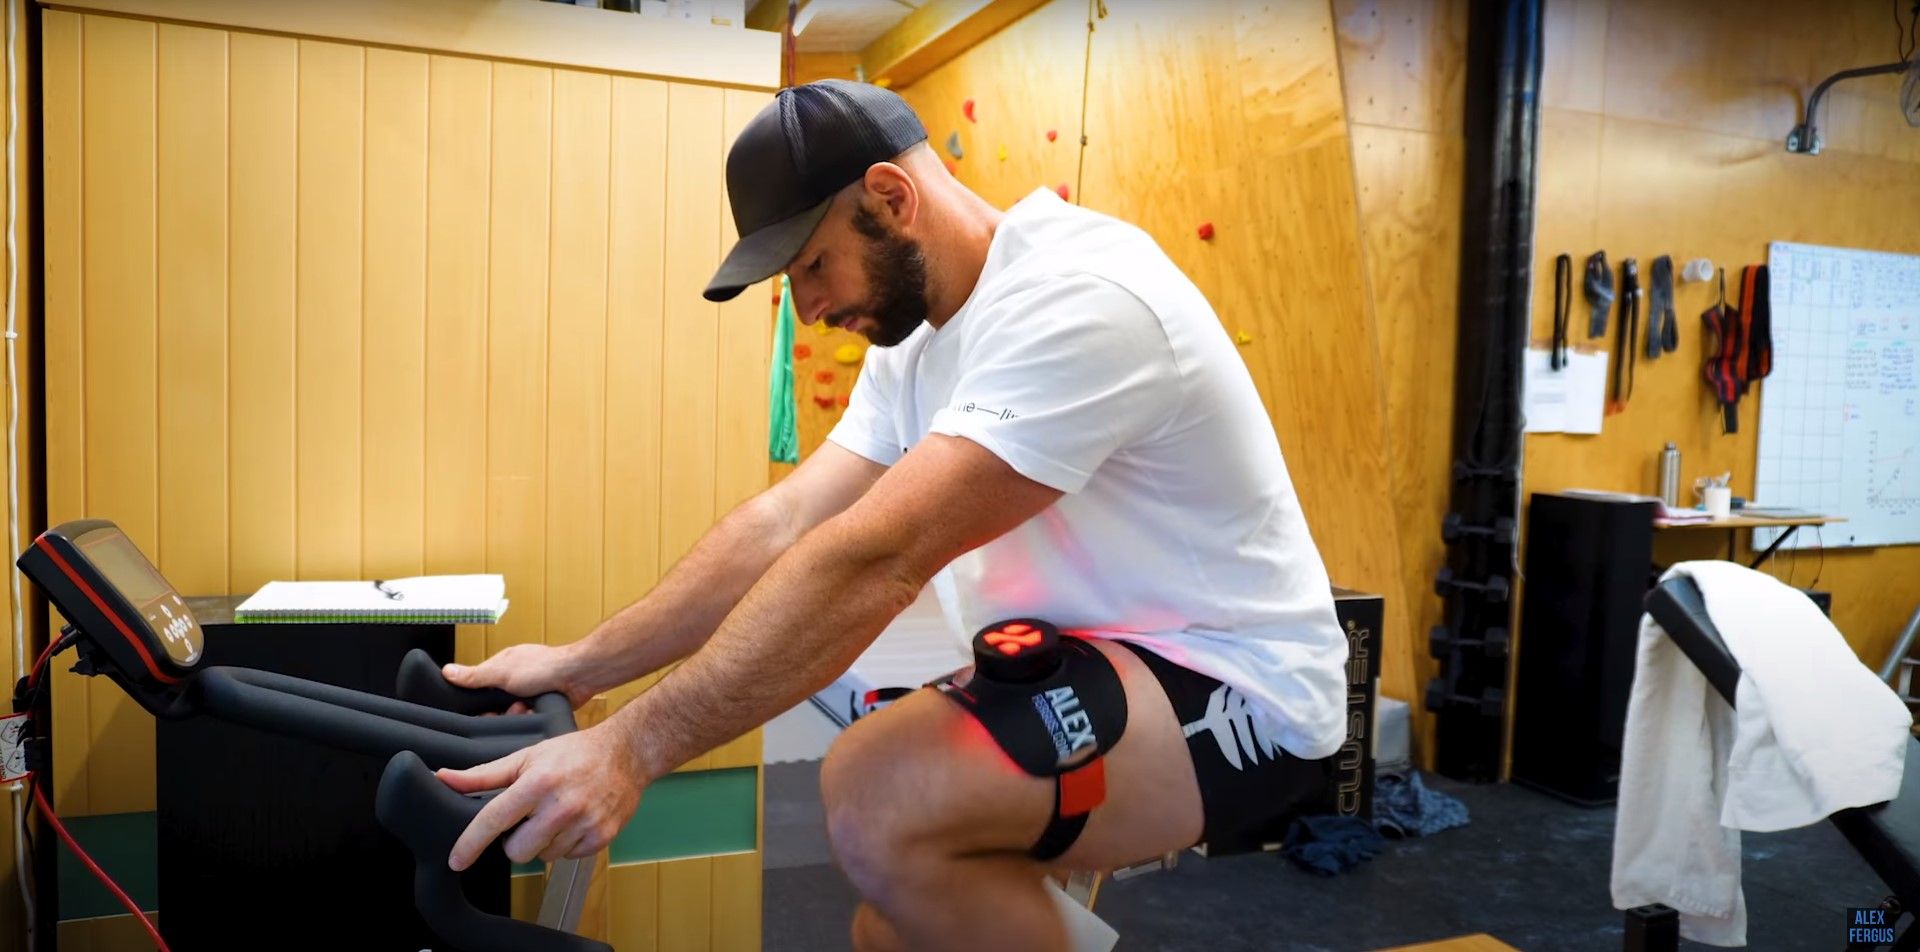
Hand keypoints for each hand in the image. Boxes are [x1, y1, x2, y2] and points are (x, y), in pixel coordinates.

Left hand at [438, 723, 645, 870]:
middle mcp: (561, 806)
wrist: (627, 753)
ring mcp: (584, 823)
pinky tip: (575, 821)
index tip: (456, 860)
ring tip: (557, 815)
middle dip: (517, 840)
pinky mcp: (601, 837)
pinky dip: (567, 844)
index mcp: (538, 783)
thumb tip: (445, 778)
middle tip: (530, 818)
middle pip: (517, 851)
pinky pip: (568, 856)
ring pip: (544, 856)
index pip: (494, 820)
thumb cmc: (573, 753)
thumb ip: (484, 774)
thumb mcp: (527, 757)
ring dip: (544, 842)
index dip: (470, 843)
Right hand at [443, 642, 594, 713]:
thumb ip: (475, 675)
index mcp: (502, 665)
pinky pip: (526, 719)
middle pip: (493, 703)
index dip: (475, 701)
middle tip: (505, 710)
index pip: (478, 685)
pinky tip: (532, 715)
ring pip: (510, 714)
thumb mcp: (502, 671)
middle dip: (497, 711)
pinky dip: (528, 718)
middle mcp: (515, 678)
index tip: (478, 710)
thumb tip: (446, 672)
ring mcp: (529, 692)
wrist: (579, 676)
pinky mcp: (542, 705)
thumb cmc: (544, 666)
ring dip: (514, 715)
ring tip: (522, 709)